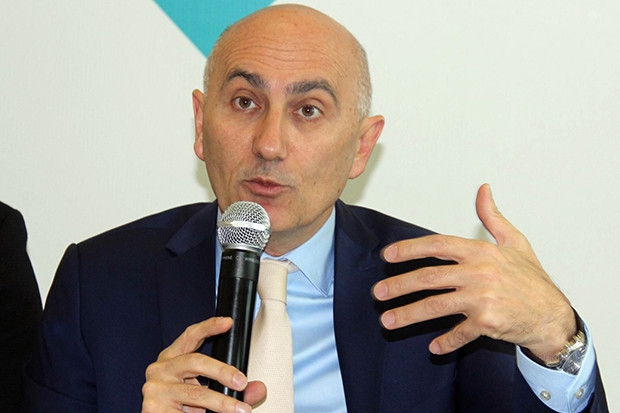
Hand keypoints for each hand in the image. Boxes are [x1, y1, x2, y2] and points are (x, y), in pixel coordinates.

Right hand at [141, 317, 265, 412]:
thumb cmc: (185, 406)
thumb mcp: (209, 394)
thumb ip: (234, 389)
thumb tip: (258, 388)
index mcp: (172, 358)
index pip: (190, 336)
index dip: (209, 327)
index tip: (228, 322)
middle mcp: (160, 369)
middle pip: (195, 361)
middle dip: (222, 371)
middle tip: (242, 382)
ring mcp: (155, 388)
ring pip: (195, 392)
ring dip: (222, 403)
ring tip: (240, 410)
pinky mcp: (153, 409)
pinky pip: (186, 412)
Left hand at [372, 184, 576, 362]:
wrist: (553, 314)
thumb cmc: (532, 279)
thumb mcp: (515, 242)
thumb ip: (493, 216)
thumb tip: (483, 190)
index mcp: (481, 252)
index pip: (437, 245)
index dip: (409, 249)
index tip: (387, 256)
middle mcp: (479, 274)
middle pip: (429, 278)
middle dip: (398, 285)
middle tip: (378, 292)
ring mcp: (482, 299)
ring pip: (436, 306)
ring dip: (408, 314)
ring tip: (388, 320)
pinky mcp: (488, 323)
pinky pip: (459, 333)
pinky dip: (446, 342)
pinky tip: (433, 347)